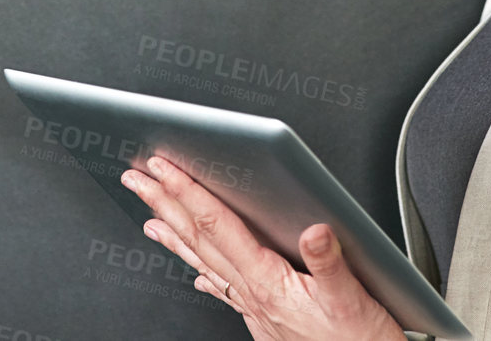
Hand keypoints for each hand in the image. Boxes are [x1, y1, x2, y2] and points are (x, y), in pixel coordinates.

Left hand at [121, 155, 405, 340]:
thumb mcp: (353, 302)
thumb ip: (331, 264)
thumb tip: (314, 230)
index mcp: (268, 283)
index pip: (218, 226)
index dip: (188, 192)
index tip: (164, 169)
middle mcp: (254, 296)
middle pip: (199, 240)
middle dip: (165, 205)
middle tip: (137, 180)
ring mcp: (255, 309)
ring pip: (204, 264)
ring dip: (175, 236)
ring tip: (150, 218)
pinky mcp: (265, 320)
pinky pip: (222, 289)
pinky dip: (204, 274)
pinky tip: (195, 273)